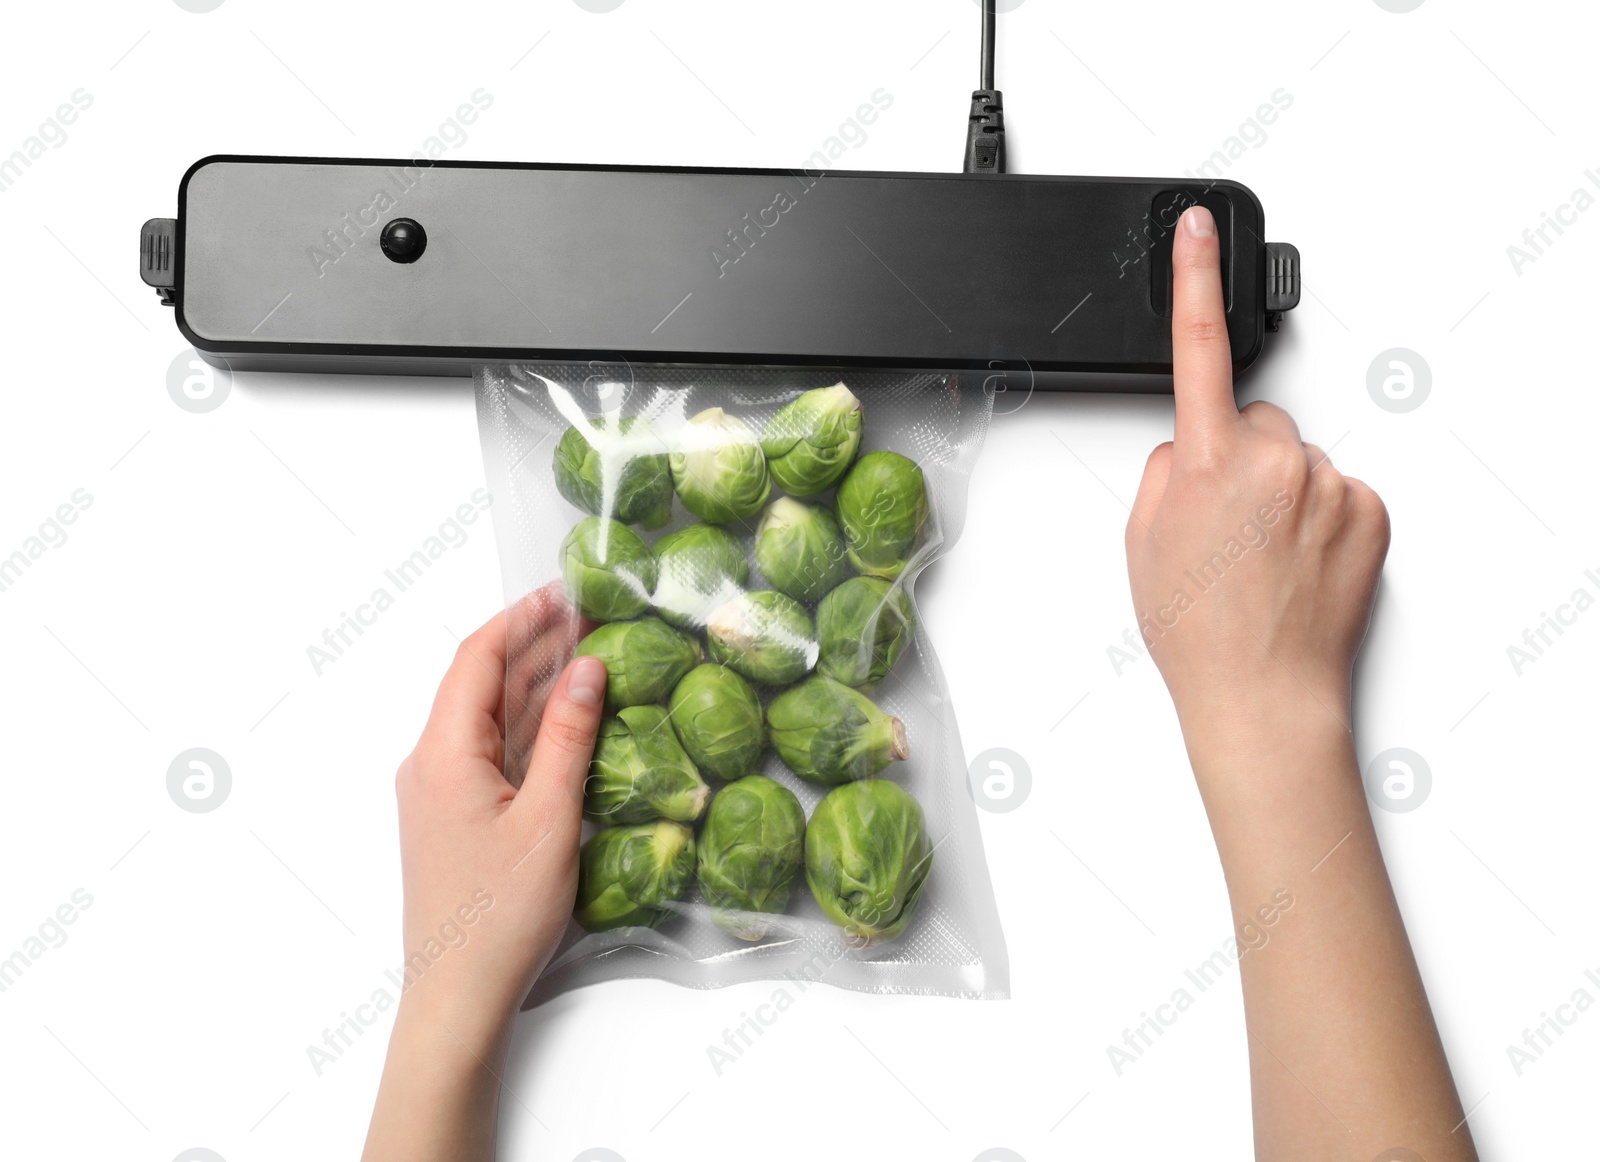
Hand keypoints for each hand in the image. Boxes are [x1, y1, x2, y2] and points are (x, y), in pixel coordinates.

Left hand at [391, 585, 602, 1044]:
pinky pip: (488, 751)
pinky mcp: (451, 818)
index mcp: (442, 754)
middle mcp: (429, 764)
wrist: (456, 996)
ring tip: (585, 655)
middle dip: (531, 645)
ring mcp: (436, 792)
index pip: (477, 659)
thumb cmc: (500, 916)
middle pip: (479, 682)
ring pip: (486, 717)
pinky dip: (526, 727)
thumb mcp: (550, 819)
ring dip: (531, 685)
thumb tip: (588, 667)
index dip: (521, 618)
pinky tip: (564, 721)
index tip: (563, 593)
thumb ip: (570, 736)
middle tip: (586, 618)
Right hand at [1125, 205, 1389, 748]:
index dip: (1191, 277)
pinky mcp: (1370, 510)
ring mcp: (1328, 486)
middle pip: (1255, 422)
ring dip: (1280, 492)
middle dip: (1238, 458)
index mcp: (1208, 463)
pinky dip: (1318, 515)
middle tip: (1224, 527)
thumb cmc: (1199, 632)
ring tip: (1263, 557)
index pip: (1197, 346)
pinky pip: (1334, 488)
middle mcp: (1275, 462)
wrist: (1264, 695)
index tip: (1196, 227)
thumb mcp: (1142, 543)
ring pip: (1295, 458)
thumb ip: (1164, 470)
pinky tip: (1298, 562)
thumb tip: (1192, 446)